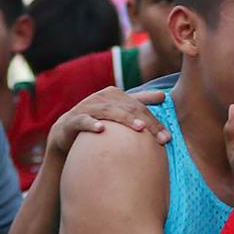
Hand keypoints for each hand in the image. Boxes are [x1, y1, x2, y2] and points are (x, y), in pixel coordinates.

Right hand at [48, 87, 169, 155]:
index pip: (140, 107)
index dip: (155, 121)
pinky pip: (82, 121)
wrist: (66, 134)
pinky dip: (91, 124)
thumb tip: (163, 95)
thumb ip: (140, 102)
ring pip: (109, 112)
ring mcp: (87, 107)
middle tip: (161, 139)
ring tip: (140, 128)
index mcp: (115, 95)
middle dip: (147, 123)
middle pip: (129, 109)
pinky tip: (101, 129)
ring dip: (125, 119)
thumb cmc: (99, 123)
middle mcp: (102, 98)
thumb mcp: (119, 112)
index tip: (167, 138)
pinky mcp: (72, 120)